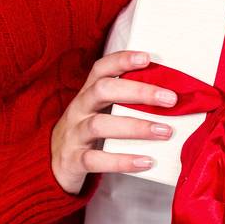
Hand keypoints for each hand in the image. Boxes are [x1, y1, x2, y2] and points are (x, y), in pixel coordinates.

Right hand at [50, 50, 177, 193]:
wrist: (53, 166)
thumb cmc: (87, 134)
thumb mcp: (99, 112)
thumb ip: (125, 103)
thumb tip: (171, 98)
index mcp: (87, 94)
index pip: (101, 69)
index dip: (122, 60)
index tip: (147, 58)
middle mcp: (78, 110)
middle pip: (102, 90)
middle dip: (138, 91)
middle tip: (170, 99)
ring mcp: (74, 135)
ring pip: (99, 125)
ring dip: (135, 127)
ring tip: (165, 131)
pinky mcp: (73, 161)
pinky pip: (96, 160)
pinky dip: (123, 161)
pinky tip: (146, 161)